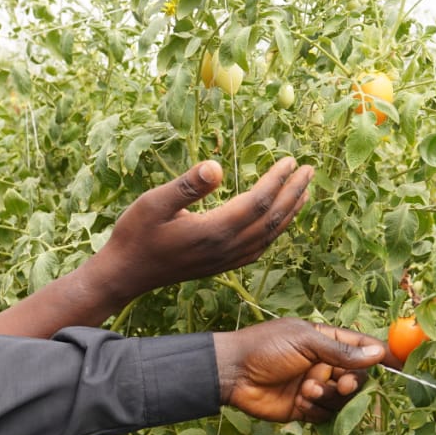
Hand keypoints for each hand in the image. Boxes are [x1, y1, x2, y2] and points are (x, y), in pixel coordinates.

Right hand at [94, 157, 312, 302]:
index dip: (277, 180)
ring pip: (269, 236)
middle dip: (293, 192)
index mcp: (213, 230)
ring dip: (289, 213)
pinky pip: (258, 250)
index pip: (258, 202)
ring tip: (304, 193)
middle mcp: (225, 248)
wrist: (126, 273)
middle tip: (310, 170)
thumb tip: (217, 166)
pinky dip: (274, 234)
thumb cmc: (135, 234)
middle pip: (271, 219)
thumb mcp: (153, 203)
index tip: (291, 160)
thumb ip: (187, 185)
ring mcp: (225, 260)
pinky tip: (277, 225)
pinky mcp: (220, 266)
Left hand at [213, 318, 394, 422]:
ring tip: (308, 390)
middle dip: (355, 383)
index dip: (383, 357)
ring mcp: (316, 388)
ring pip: (343, 399)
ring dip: (331, 396)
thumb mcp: (303, 342)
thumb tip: (378, 354)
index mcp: (326, 342)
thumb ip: (340, 350)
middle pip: (359, 378)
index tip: (400, 367)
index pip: (363, 348)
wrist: (231, 373)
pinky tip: (299, 402)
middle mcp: (324, 365)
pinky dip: (317, 410)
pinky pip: (326, 415)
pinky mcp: (305, 409)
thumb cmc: (264, 348)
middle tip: (343, 384)